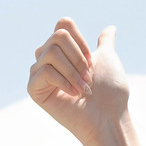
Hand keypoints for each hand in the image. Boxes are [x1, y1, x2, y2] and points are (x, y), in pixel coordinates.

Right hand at [27, 18, 129, 145]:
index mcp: (62, 51)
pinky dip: (64, 82)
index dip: (80, 41)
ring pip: (51, 52)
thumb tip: (111, 27)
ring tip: (84, 89)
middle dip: (79, 58)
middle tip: (89, 78)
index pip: (63, 26)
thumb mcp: (108, 59)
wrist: (108, 119)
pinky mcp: (33, 88)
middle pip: (58, 36)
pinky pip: (45, 71)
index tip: (92, 62)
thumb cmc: (110, 93)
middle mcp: (47, 58)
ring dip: (74, 72)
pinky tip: (74, 95)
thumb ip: (105, 43)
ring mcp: (38, 73)